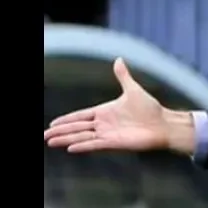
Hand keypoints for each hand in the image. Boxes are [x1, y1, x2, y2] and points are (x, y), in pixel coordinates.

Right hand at [43, 58, 195, 154]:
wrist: (164, 124)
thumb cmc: (151, 109)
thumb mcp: (133, 90)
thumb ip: (123, 76)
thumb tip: (118, 59)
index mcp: (105, 112)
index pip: (80, 116)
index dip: (66, 119)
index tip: (53, 123)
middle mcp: (104, 124)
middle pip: (77, 128)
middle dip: (60, 131)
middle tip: (44, 135)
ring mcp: (108, 134)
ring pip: (82, 137)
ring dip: (66, 139)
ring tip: (50, 142)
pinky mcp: (115, 143)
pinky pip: (95, 144)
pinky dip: (83, 146)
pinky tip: (70, 148)